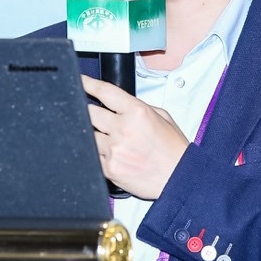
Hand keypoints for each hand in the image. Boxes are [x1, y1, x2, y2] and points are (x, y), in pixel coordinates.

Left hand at [82, 74, 189, 199]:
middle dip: (91, 112)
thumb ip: (138, 107)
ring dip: (95, 135)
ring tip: (113, 141)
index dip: (87, 84)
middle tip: (99, 118)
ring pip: (88, 135)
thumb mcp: (163, 118)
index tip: (80, 81)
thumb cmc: (173, 150)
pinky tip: (115, 156)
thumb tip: (119, 103)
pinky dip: (100, 154)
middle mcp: (123, 129)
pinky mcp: (109, 169)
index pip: (104, 92)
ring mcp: (114, 150)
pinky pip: (93, 156)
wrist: (179, 179)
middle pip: (90, 112)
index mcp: (137, 112)